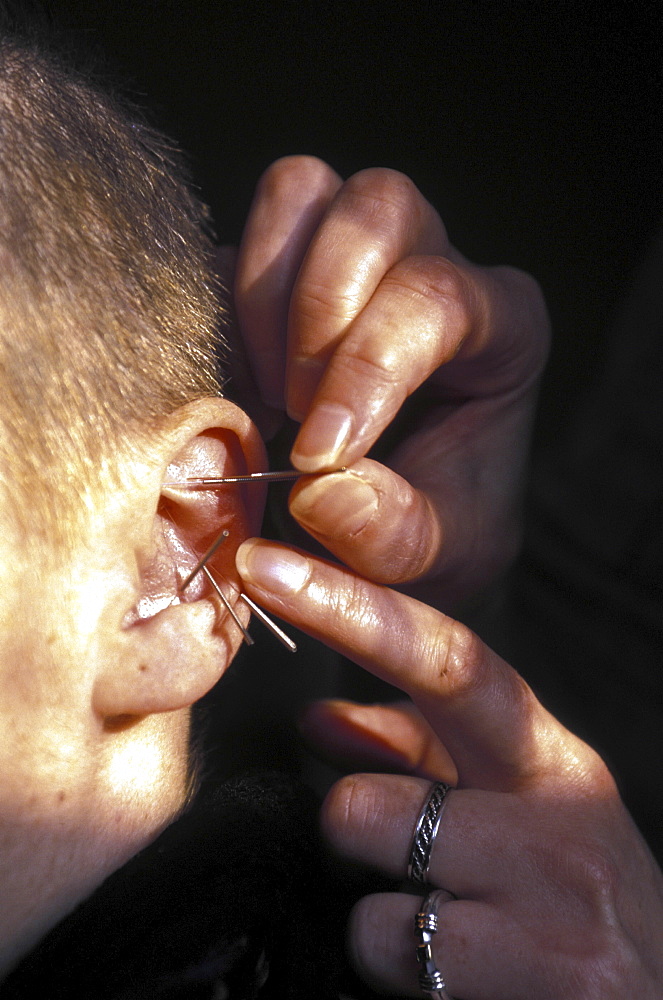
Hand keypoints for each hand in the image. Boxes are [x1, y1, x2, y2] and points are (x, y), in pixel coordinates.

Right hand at [232, 157, 549, 606]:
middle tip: (294, 411)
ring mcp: (359, 252)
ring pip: (301, 191)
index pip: (436, 298)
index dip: (364, 369)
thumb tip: (317, 489)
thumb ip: (391, 533)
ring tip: (267, 398)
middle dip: (315, 312)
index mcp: (504, 326)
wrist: (392, 525)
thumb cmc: (436, 531)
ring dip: (262, 297)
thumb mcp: (435, 554)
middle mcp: (438, 263)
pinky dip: (222, 310)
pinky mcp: (288, 264)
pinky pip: (236, 238)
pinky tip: (240, 388)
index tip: (314, 455)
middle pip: (377, 207)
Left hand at [236, 538, 662, 997]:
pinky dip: (402, 981)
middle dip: (352, 836)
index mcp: (546, 756)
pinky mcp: (554, 983)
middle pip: (370, 801)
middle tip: (408, 870)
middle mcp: (564, 815)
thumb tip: (319, 718)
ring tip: (451, 932)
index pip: (444, 660)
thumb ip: (418, 756)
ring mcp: (562, 907)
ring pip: (370, 905)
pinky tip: (461, 986)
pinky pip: (394, 964)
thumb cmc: (572, 902)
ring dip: (383, 922)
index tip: (266, 569)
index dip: (348, 609)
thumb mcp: (512, 813)